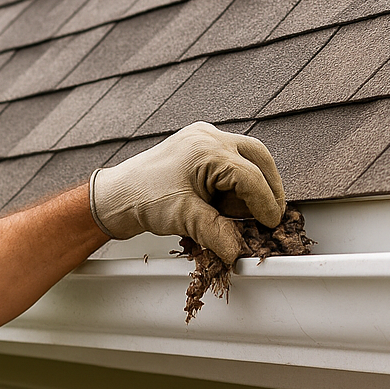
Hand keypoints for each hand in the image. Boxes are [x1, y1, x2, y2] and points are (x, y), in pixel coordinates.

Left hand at [89, 122, 285, 264]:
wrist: (116, 196)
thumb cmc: (143, 200)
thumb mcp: (184, 219)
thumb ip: (217, 233)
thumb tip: (239, 251)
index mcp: (207, 150)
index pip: (250, 176)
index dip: (266, 202)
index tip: (272, 222)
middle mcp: (208, 137)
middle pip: (257, 158)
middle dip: (267, 187)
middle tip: (272, 214)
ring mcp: (202, 139)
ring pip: (245, 157)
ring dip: (252, 184)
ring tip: (250, 213)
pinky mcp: (196, 148)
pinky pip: (228, 161)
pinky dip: (236, 181)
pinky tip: (231, 203)